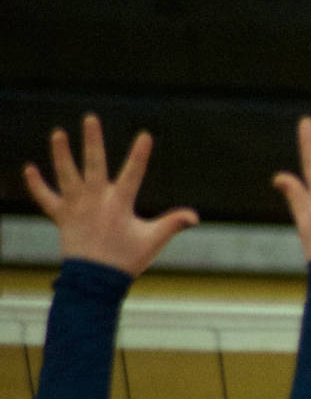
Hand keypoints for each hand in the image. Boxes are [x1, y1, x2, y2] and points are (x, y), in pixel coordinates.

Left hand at [23, 114, 198, 277]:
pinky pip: (45, 197)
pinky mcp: (60, 216)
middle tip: (90, 118)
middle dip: (92, 140)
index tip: (145, 135)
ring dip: (60, 153)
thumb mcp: (153, 241)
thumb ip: (173, 224)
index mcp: (119, 204)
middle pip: (93, 163)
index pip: (133, 173)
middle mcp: (95, 200)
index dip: (140, 154)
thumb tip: (194, 215)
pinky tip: (29, 168)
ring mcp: (75, 206)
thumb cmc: (126, 260)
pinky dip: (36, 184)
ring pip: (65, 174)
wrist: (94, 280)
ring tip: (58, 133)